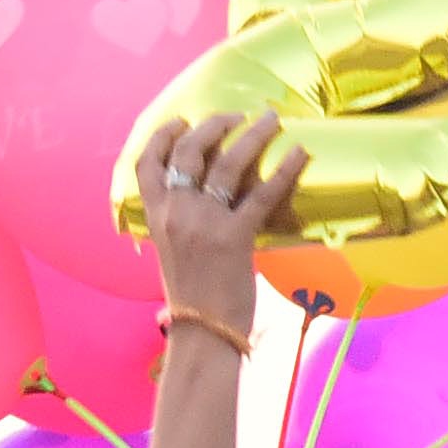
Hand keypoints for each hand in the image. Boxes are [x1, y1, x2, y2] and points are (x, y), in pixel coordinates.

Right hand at [134, 111, 306, 340]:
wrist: (203, 333)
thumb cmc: (193, 300)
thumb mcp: (173, 255)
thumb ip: (179, 225)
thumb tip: (200, 204)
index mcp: (155, 217)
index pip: (147, 162)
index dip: (163, 135)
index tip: (181, 120)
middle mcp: (175, 212)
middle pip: (190, 150)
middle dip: (214, 124)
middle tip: (237, 114)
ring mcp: (204, 223)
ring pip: (226, 162)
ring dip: (250, 134)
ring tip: (269, 119)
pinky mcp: (234, 237)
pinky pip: (262, 194)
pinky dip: (283, 169)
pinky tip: (300, 153)